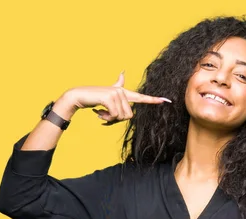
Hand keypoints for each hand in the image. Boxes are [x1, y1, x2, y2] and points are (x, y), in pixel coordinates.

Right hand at [55, 72, 170, 125]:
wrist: (78, 96)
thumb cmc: (94, 98)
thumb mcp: (107, 92)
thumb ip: (117, 84)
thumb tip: (123, 71)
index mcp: (123, 92)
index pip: (141, 97)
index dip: (153, 100)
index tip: (166, 101)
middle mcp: (122, 91)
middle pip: (129, 115)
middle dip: (116, 120)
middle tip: (105, 114)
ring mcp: (116, 93)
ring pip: (121, 117)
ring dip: (109, 119)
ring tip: (101, 112)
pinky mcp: (110, 97)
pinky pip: (114, 115)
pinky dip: (105, 117)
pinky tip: (98, 112)